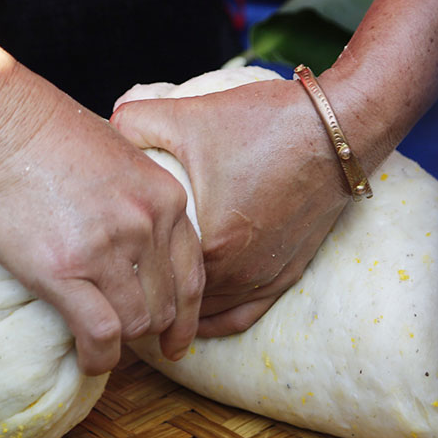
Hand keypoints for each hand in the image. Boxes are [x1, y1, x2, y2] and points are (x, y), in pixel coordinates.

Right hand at [0, 66, 203, 374]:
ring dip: (120, 344)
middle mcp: (147, 226)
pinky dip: (97, 357)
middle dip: (150, 331)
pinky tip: (87, 360)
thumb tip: (136, 238)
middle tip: (126, 340)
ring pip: (135, 325)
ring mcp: (109, 249)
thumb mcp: (118, 155)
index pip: (193, 274)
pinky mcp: (65, 270)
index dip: (188, 316)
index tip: (177, 339)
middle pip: (167, 305)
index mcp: (165, 198)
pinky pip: (100, 333)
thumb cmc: (45, 134)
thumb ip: (138, 198)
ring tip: (99, 347)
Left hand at [112, 75, 361, 336]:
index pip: (151, 279)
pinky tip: (193, 322)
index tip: (98, 277)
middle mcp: (239, 273)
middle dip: (143, 300)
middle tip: (113, 294)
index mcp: (211, 245)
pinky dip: (214, 322)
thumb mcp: (190, 115)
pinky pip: (243, 316)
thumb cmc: (267, 124)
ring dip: (176, 316)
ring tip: (144, 309)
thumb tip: (106, 123)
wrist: (338, 130)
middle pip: (176, 303)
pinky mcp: (287, 275)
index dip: (122, 279)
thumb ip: (137, 120)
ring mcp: (265, 279)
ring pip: (207, 316)